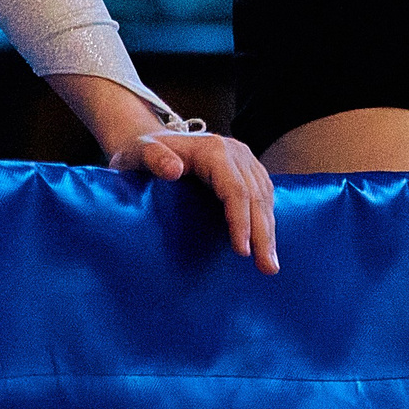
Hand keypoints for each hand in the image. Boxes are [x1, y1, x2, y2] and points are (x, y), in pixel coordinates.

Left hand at [110, 130, 279, 274]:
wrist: (150, 140)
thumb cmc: (141, 151)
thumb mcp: (138, 152)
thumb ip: (153, 158)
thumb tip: (174, 170)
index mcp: (213, 149)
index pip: (235, 189)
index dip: (241, 220)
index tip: (242, 251)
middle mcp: (235, 152)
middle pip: (256, 195)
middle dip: (263, 234)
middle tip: (267, 268)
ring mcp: (243, 160)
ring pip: (264, 197)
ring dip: (268, 231)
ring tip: (269, 264)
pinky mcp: (245, 169)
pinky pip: (262, 195)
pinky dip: (265, 220)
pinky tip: (266, 242)